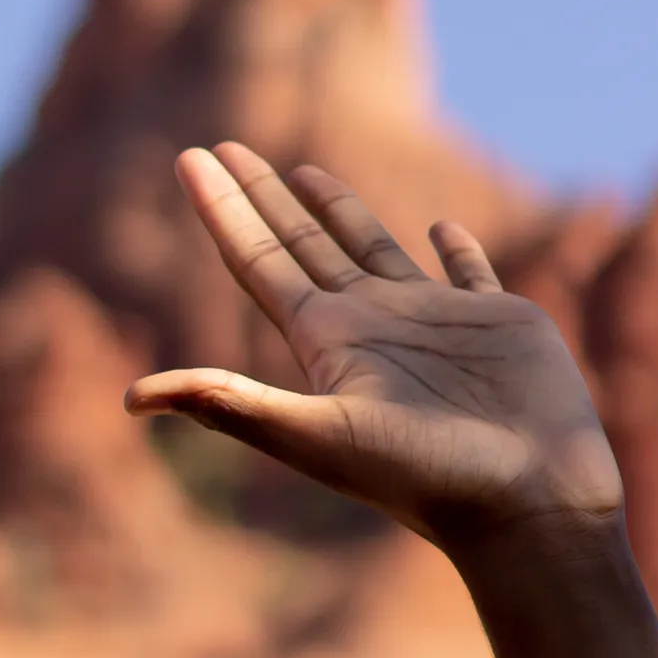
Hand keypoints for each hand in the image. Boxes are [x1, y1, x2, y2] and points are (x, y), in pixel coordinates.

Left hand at [125, 146, 621, 551]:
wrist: (528, 510)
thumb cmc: (426, 479)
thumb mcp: (319, 438)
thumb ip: (233, 407)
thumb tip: (129, 400)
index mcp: (326, 343)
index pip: (258, 262)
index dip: (221, 210)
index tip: (187, 156)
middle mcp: (371, 327)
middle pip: (302, 245)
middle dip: (262, 197)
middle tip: (225, 147)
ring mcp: (432, 325)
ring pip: (374, 250)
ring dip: (338, 212)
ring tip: (304, 173)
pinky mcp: (498, 324)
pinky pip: (468, 272)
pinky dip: (454, 248)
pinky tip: (441, 227)